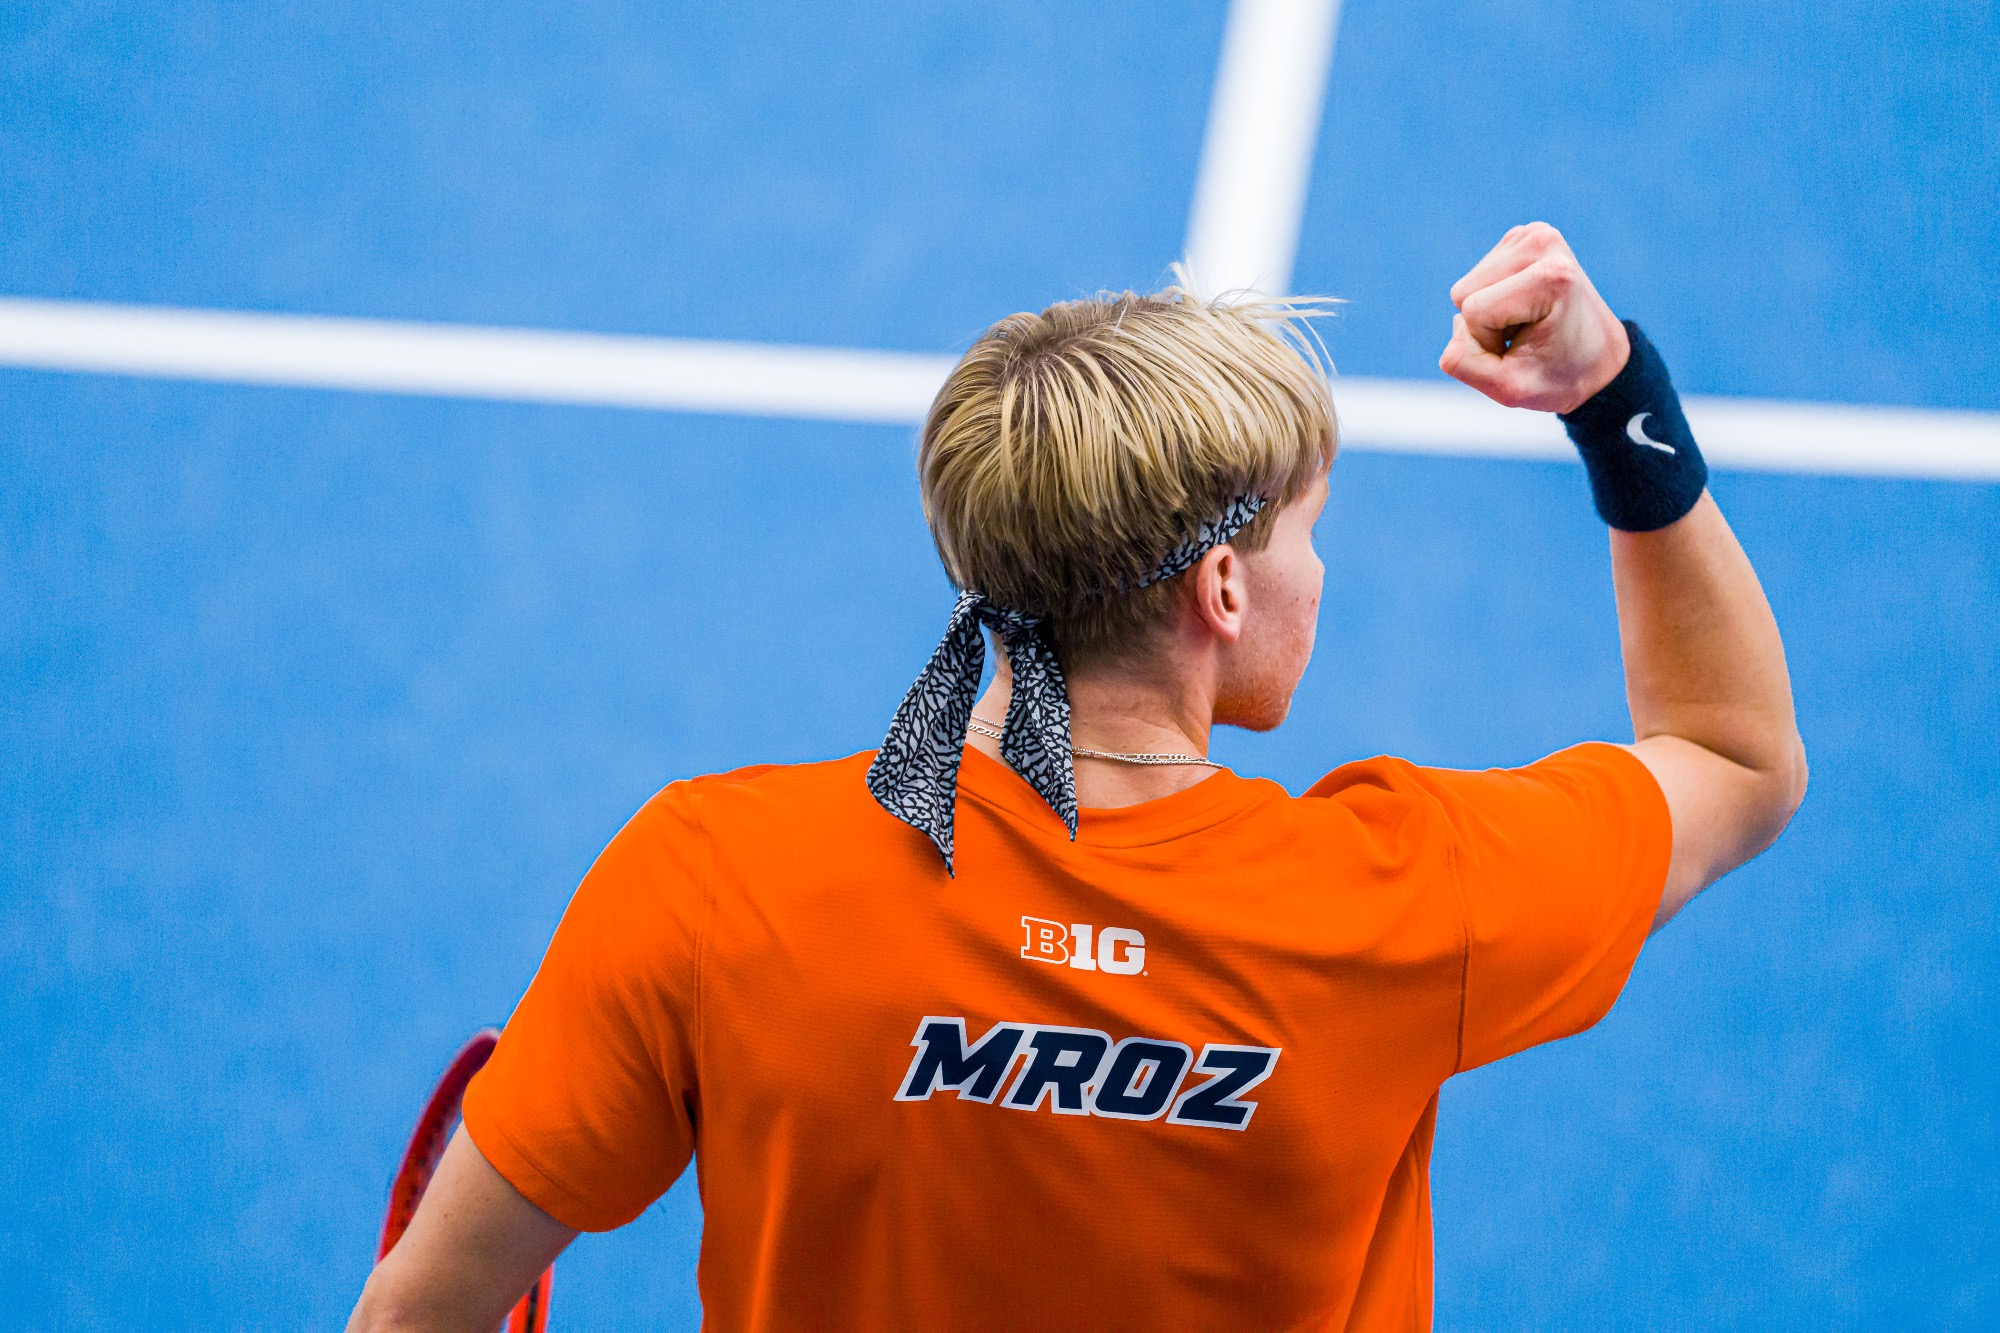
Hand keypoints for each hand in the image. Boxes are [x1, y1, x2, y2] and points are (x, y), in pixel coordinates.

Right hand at [1439, 222, 1629, 413]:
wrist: (1598, 359)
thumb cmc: (1560, 376)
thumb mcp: (1510, 389)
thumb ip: (1464, 363)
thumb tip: (1454, 323)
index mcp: (1550, 275)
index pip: (1474, 311)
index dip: (1488, 343)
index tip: (1526, 349)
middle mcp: (1541, 241)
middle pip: (1464, 293)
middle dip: (1485, 325)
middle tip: (1525, 336)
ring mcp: (1532, 234)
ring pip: (1465, 287)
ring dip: (1488, 313)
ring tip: (1527, 323)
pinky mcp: (1521, 237)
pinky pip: (1475, 279)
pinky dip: (1493, 299)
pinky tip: (1524, 308)